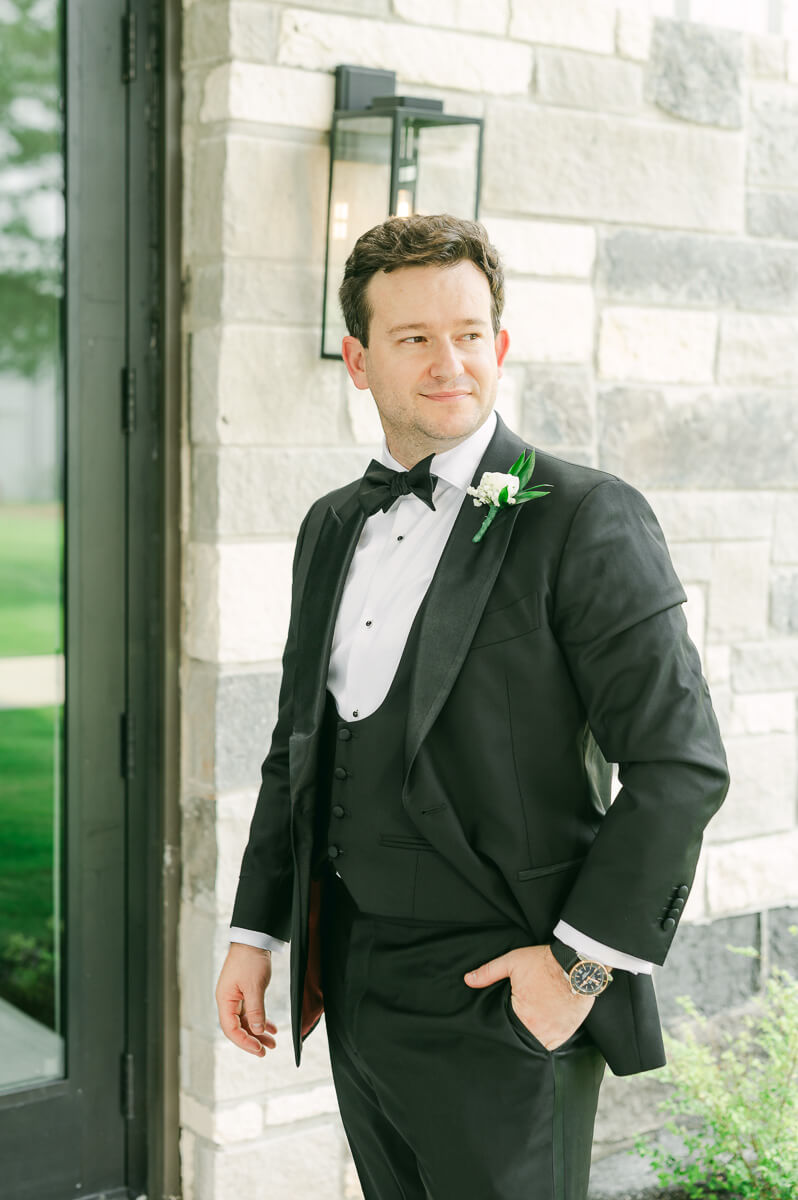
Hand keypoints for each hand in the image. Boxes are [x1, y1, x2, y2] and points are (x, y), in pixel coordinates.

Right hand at [216, 943, 278, 1056]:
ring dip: (258, 1032)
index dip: (244, 1042)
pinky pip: (251, 1012)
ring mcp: (236, 997)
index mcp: (225, 1000)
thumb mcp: (254, 986)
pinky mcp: (245, 992)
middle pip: (238, 1028)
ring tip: (273, 1043)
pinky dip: (261, 1020)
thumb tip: (256, 1031)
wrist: (254, 939)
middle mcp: (228, 1001)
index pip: (231, 1029)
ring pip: (246, 1021)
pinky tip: (272, 1028)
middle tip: (266, 1051)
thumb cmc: (250, 959)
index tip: (259, 1049)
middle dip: (252, 1040)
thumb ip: (255, 1010)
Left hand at [464, 944, 594, 1049]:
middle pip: (523, 1040)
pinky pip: (554, 1043)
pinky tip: (544, 1027)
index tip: (505, 1022)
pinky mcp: (568, 1032)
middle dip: (518, 1034)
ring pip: (539, 1044)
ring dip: (534, 1038)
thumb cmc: (544, 962)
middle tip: (518, 1025)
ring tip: (530, 1027)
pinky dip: (548, 1038)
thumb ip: (489, 972)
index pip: (507, 1031)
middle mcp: (539, 1029)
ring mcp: (555, 1033)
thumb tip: (468, 980)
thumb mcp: (512, 962)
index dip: (504, 1027)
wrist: (577, 964)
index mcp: (523, 1015)